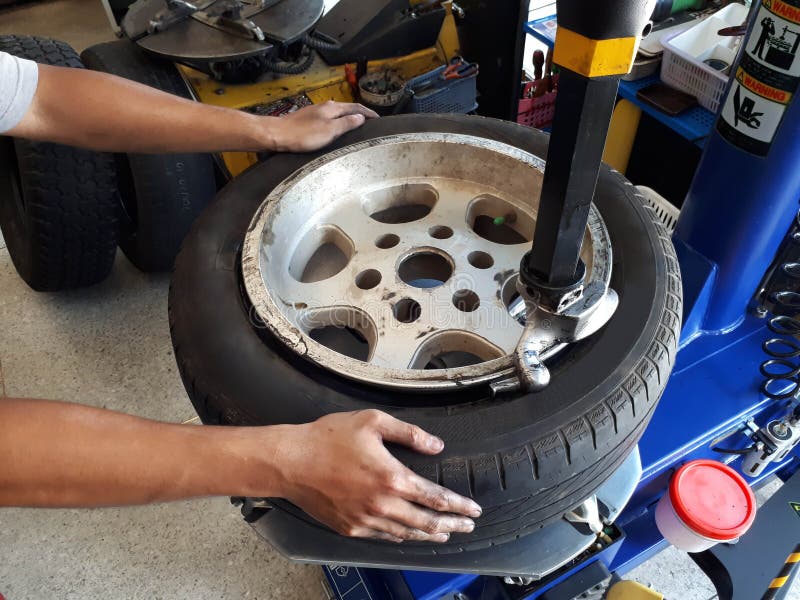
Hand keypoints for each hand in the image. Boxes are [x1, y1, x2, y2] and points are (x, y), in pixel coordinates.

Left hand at [267, 101, 378, 152]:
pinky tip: (335, 130)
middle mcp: (325, 107)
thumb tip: (360, 118)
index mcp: (332, 108)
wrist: (278, 135)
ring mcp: (316, 113)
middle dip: (359, 114)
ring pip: (337, 114)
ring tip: (356, 125)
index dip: (368, 113)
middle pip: (347, 108)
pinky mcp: (309, 120)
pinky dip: (337, 123)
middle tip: (369, 121)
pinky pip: (329, 119)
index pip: (356, 107)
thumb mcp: (330, 130)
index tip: (377, 118)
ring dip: (348, 118)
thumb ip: (347, 123)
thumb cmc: (302, 134)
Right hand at [274, 409, 481, 542]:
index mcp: (392, 478)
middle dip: (452, 525)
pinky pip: (383, 536)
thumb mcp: (373, 422)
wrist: (291, 462)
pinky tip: (408, 534)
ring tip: (444, 534)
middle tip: (468, 526)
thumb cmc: (328, 438)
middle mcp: (382, 505)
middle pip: (426, 522)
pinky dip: (401, 536)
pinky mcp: (350, 528)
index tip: (473, 509)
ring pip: (406, 534)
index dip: (458, 505)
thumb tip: (436, 445)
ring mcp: (365, 520)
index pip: (436, 498)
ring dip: (429, 534)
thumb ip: (409, 433)